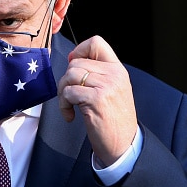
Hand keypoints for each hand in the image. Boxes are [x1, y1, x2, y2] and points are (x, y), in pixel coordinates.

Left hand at [57, 35, 137, 165]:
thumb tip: (73, 57)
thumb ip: (98, 73)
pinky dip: (64, 104)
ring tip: (69, 106)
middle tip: (69, 96)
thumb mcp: (112, 89)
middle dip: (66, 79)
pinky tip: (71, 116)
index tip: (74, 65)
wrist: (123, 144)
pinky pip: (69, 92)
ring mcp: (106, 86)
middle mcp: (114, 74)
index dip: (79, 50)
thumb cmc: (113, 118)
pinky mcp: (96, 99)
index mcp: (118, 69)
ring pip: (70, 75)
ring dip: (63, 93)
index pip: (97, 42)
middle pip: (76, 62)